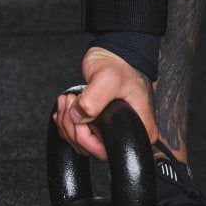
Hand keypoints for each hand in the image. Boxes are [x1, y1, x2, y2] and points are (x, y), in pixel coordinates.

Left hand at [55, 47, 158, 161]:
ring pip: (81, 143)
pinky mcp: (99, 126)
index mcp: (140, 130)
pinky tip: (65, 106)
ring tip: (67, 100)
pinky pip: (78, 135)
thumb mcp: (108, 79)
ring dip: (66, 123)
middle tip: (70, 102)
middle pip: (91, 150)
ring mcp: (111, 131)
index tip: (80, 116)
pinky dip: (66, 122)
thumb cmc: (120, 65)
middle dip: (72, 128)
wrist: (115, 55)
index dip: (87, 139)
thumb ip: (93, 99)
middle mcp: (127, 135)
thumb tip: (78, 117)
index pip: (108, 151)